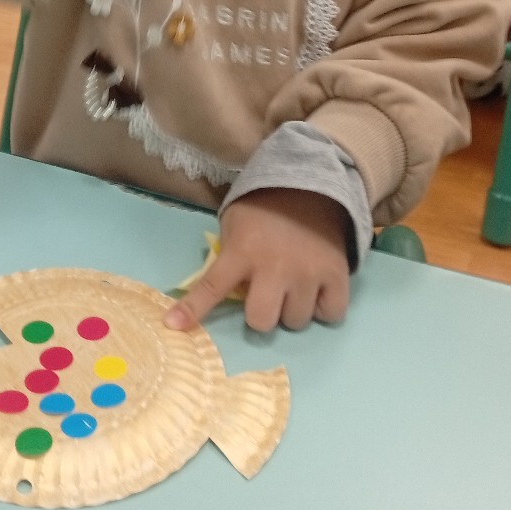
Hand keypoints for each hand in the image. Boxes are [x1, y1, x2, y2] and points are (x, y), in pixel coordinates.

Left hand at [165, 189, 351, 332]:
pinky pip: (330, 314)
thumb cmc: (265, 208)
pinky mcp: (337, 275)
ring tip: (292, 286)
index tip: (173, 325)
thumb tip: (223, 292)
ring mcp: (308, 273)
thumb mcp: (235, 222)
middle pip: (262, 321)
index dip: (192, 309)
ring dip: (291, 310)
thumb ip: (228, 255)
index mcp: (243, 250)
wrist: (312, 184)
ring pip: (296, 321)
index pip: (212, 286)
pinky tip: (316, 290)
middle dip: (260, 314)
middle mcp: (275, 266)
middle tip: (265, 296)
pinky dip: (323, 308)